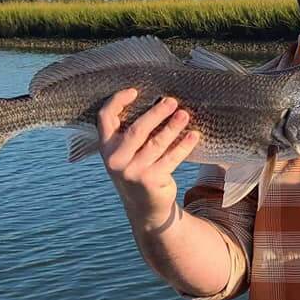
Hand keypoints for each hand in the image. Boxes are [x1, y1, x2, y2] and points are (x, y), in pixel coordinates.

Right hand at [98, 89, 199, 225]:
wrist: (144, 208)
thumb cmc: (136, 170)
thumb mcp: (125, 154)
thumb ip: (130, 133)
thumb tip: (157, 102)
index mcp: (106, 148)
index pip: (105, 118)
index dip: (118, 102)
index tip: (135, 91)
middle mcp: (115, 160)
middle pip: (137, 130)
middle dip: (156, 113)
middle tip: (172, 101)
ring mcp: (133, 172)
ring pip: (156, 143)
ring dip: (173, 127)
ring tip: (185, 115)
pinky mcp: (151, 181)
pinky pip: (171, 158)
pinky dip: (184, 146)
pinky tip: (194, 136)